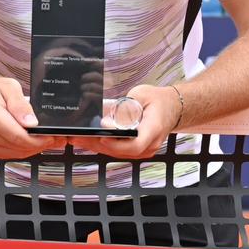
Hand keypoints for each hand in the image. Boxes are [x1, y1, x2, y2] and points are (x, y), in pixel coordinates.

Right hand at [0, 74, 66, 159]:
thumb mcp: (9, 87)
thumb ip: (21, 105)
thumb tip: (32, 123)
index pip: (19, 137)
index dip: (39, 140)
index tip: (53, 136)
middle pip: (20, 147)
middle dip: (41, 144)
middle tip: (56, 138)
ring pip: (18, 153)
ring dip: (34, 148)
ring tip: (47, 139)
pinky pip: (11, 154)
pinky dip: (24, 149)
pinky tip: (32, 141)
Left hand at [66, 82, 180, 159]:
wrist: (171, 107)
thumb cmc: (158, 100)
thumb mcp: (142, 96)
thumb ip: (125, 108)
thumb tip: (107, 121)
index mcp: (154, 129)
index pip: (135, 145)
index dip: (116, 144)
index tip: (102, 137)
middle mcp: (149, 144)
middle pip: (120, 151)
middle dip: (96, 144)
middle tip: (76, 137)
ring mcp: (143, 149)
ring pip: (116, 153)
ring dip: (95, 146)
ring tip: (76, 138)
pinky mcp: (136, 150)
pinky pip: (117, 150)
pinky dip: (101, 145)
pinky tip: (87, 140)